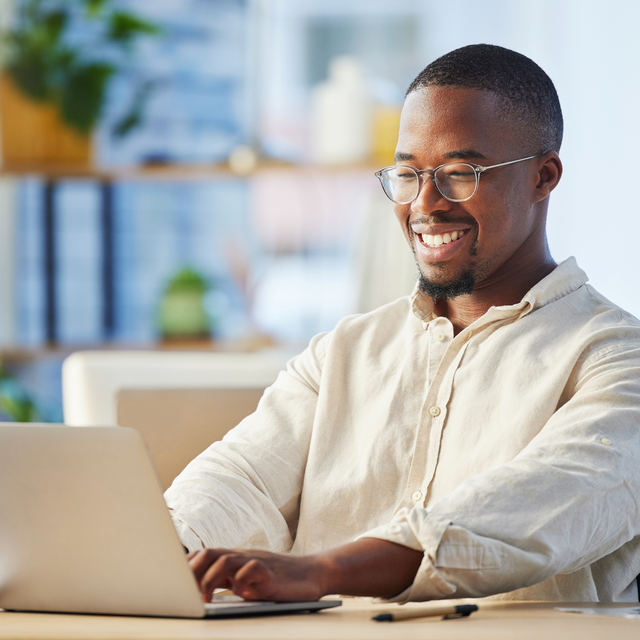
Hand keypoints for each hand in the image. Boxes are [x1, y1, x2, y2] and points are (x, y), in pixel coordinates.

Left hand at [188, 538, 422, 602]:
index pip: (204, 554)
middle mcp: (243, 556)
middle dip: (192, 571)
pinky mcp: (271, 573)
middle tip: (182, 592)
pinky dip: (241, 581)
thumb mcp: (249, 578)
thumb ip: (228, 580)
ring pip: (226, 561)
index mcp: (236, 557)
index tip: (171, 581)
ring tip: (204, 599)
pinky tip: (238, 593)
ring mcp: (257, 562)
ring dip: (210, 579)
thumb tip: (200, 587)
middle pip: (210, 553)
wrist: (315, 572)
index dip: (186, 566)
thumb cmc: (280, 579)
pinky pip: (251, 570)